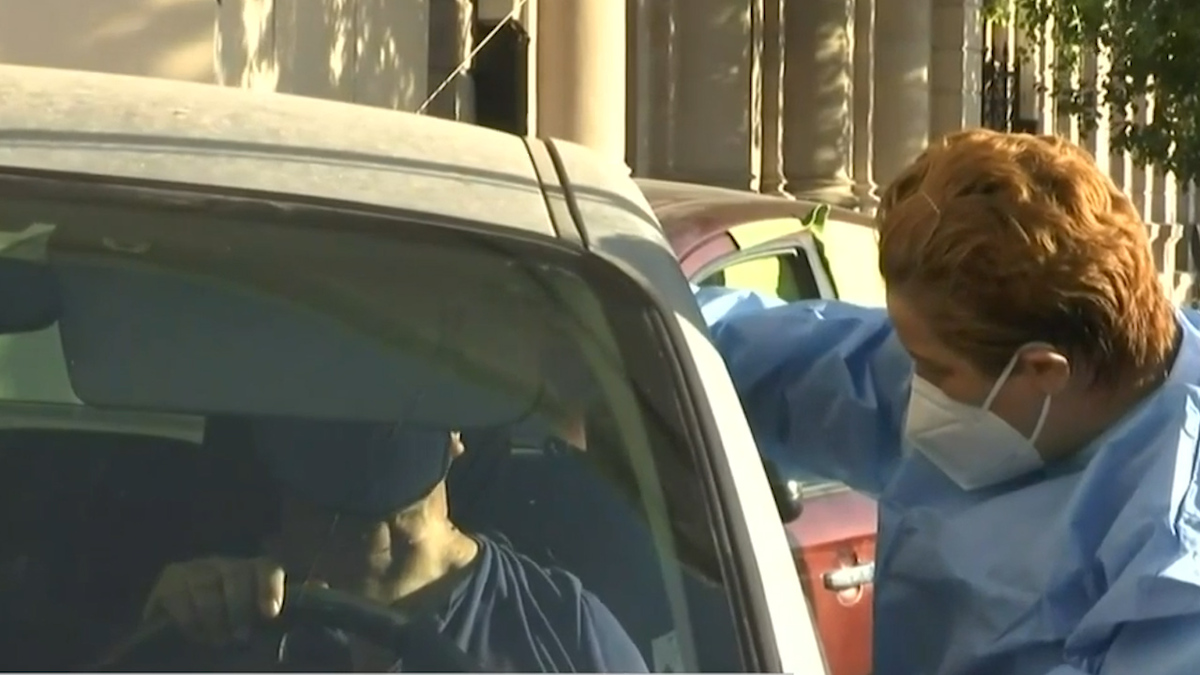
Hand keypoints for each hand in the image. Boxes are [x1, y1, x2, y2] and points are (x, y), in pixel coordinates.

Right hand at [140, 557, 286, 644]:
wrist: (174, 633)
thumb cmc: (223, 629)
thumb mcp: (249, 623)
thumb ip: (268, 618)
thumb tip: (289, 616)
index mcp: (251, 571)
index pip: (266, 569)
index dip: (270, 588)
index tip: (271, 613)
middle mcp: (224, 564)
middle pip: (237, 575)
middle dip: (240, 608)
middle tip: (240, 636)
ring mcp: (196, 568)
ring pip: (208, 589)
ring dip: (214, 620)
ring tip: (218, 640)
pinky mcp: (171, 578)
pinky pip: (180, 597)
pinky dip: (189, 621)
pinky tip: (195, 634)